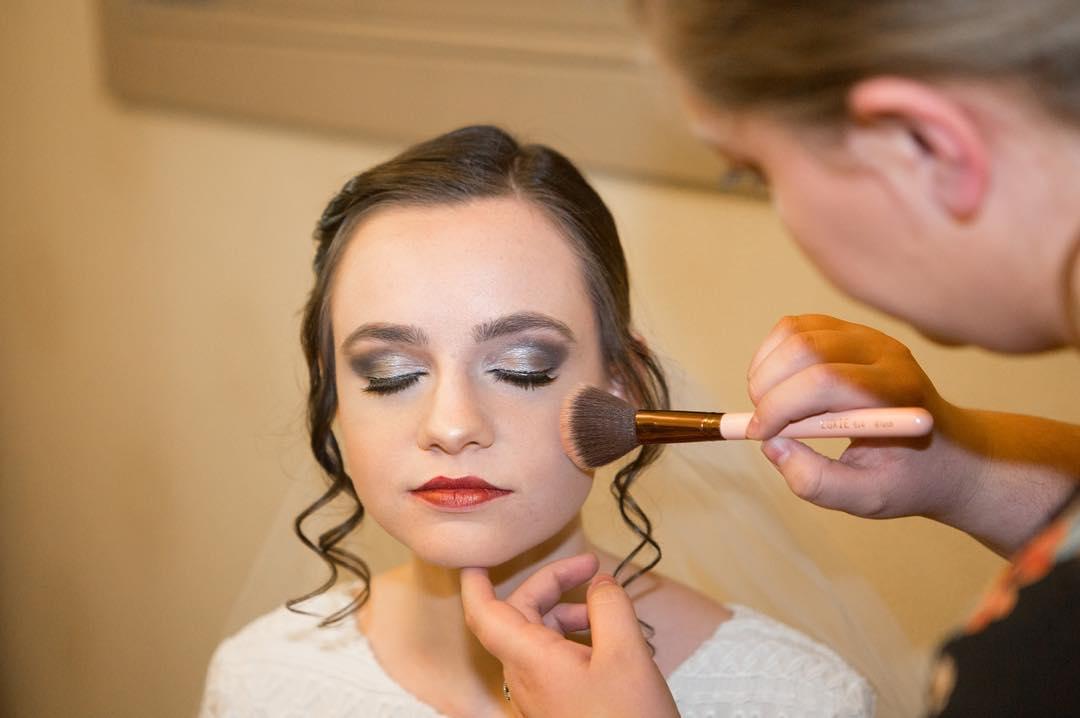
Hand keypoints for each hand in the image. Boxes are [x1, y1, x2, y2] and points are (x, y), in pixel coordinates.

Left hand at [460, 554, 677, 717]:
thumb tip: (601, 582)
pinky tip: (612, 645)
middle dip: (553, 584)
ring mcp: (538, 695)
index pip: (483, 612)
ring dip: (571, 614)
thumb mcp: (626, 654)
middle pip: (521, 614)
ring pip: (541, 637)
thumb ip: (610, 605)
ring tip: (611, 614)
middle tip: (591, 567)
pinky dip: (578, 641)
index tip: (479, 554)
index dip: (475, 579)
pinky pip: (555, 661)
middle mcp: (524, 676)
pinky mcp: (555, 707)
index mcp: (530, 658)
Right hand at [746, 314, 1079, 553]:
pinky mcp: (852, 331)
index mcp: (897, 393)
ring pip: (795, 331)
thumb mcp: (867, 498)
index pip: (825, 381)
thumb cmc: (908, 478)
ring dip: (765, 368)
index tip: (761, 436)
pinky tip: (776, 386)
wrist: (949, 454)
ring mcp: (869, 336)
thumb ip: (817, 481)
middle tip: (762, 424)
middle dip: (768, 387)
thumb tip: (772, 445)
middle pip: (806, 348)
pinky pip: (797, 326)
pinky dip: (772, 353)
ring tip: (768, 405)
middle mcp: (886, 354)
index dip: (780, 406)